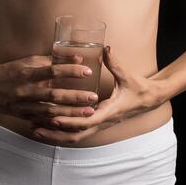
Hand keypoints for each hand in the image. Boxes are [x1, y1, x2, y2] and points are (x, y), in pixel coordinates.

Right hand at [0, 52, 99, 121]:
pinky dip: (58, 123)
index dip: (70, 71)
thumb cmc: (11, 71)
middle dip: (75, 97)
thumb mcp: (27, 61)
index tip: (87, 71)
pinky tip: (73, 124)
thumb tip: (76, 58)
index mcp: (27, 73)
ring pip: (51, 111)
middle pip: (54, 95)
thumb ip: (50, 60)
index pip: (52, 71)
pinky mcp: (24, 116)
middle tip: (94, 97)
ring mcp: (25, 106)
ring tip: (89, 112)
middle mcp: (26, 91)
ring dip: (71, 113)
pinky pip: (44, 121)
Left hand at [29, 45, 165, 143]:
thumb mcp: (128, 75)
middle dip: (55, 133)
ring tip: (36, 131)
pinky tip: (50, 126)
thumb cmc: (139, 87)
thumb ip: (115, 62)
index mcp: (109, 112)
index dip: (69, 120)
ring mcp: (100, 124)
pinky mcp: (98, 122)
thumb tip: (106, 48)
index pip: (86, 120)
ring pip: (76, 136)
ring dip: (56, 135)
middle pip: (76, 135)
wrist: (150, 99)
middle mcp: (103, 122)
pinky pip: (79, 131)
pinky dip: (63, 131)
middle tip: (35, 129)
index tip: (53, 117)